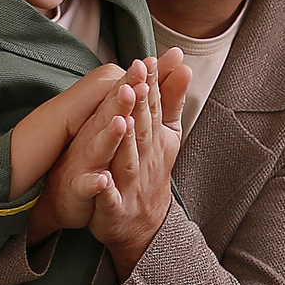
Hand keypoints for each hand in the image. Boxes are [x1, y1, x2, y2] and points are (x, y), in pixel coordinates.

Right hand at [27, 64, 144, 240]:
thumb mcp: (119, 124)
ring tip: (122, 122)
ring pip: (98, 146)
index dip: (134, 80)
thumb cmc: (93, 155)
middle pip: (108, 114)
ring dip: (109, 135)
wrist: (63, 196)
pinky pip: (86, 186)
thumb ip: (146, 93)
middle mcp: (92, 136)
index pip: (119, 96)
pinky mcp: (76, 188)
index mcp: (104, 120)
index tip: (150, 60)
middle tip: (138, 76)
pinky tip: (102, 180)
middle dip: (123, 97)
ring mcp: (82, 161)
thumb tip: (172, 60)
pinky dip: (94, 184)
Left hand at [92, 50, 192, 274]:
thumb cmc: (151, 171)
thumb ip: (170, 101)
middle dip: (141, 105)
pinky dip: (105, 190)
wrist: (144, 225)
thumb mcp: (166, 135)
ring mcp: (130, 183)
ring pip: (127, 160)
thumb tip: (184, 66)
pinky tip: (100, 180)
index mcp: (154, 138)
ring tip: (122, 120)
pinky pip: (109, 199)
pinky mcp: (113, 208)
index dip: (151, 83)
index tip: (148, 59)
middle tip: (137, 80)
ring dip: (125, 142)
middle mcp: (144, 158)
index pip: (153, 106)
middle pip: (142, 129)